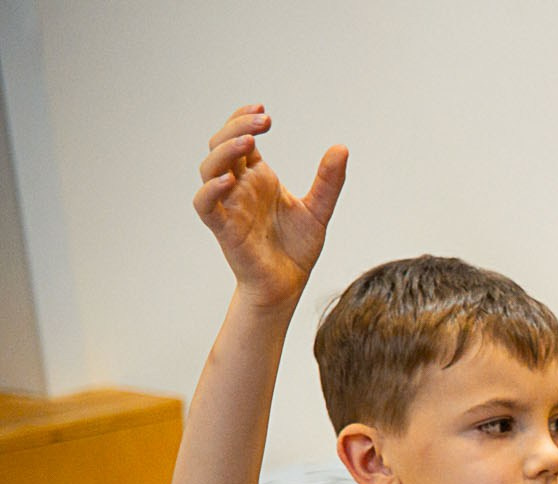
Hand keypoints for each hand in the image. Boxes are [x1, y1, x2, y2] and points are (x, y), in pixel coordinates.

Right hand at [192, 105, 346, 309]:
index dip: (244, 120)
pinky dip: (210, 190)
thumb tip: (341, 148)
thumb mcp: (319, 210)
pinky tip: (228, 180)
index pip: (241, 139)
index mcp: (257, 178)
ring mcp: (228, 206)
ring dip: (225, 150)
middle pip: (222, 146)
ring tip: (249, 140)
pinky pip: (204, 204)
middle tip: (264, 120)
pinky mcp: (223, 228)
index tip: (263, 111)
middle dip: (237, 127)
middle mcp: (238, 187)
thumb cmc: (295, 249)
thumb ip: (328, 181)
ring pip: (209, 168)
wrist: (287, 286)